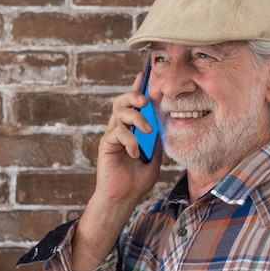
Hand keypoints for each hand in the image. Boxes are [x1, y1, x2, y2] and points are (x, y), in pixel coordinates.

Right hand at [71, 71, 161, 270]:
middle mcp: (120, 128)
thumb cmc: (138, 179)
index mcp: (132, 129)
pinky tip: (134, 153)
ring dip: (136, 118)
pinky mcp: (107, 144)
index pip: (135, 104)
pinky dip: (129, 140)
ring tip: (147, 131)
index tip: (145, 73)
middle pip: (123, 101)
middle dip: (134, 95)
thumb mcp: (155, 155)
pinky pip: (117, 132)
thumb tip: (163, 121)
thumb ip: (157, 138)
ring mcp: (112, 135)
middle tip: (146, 101)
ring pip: (119, 112)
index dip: (138, 87)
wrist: (124, 197)